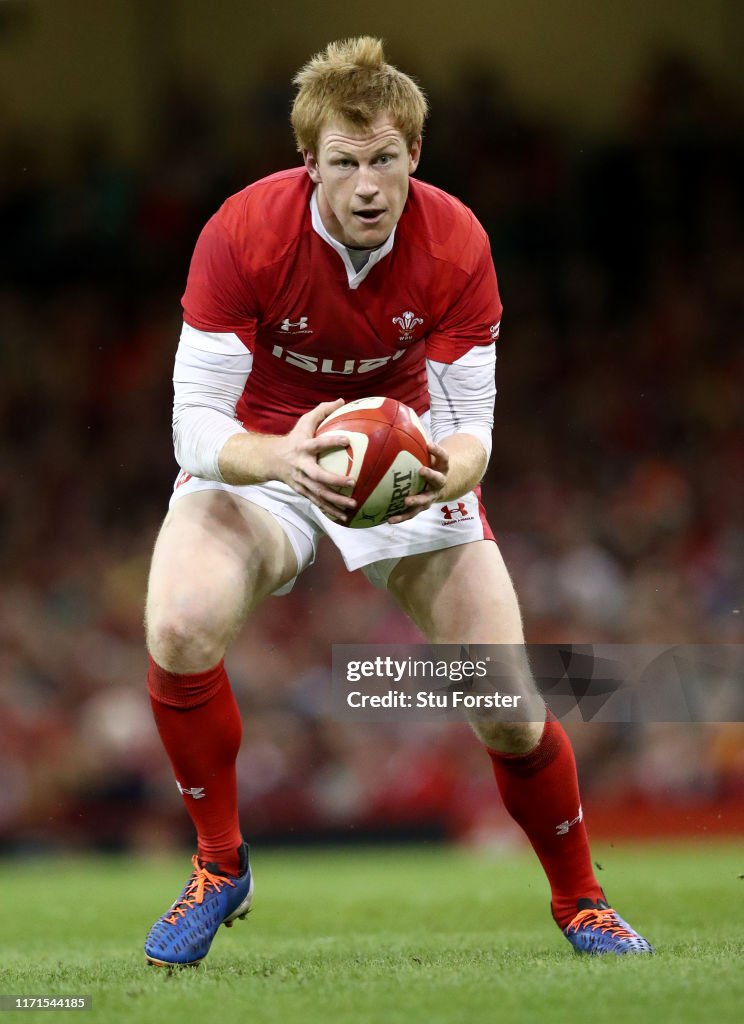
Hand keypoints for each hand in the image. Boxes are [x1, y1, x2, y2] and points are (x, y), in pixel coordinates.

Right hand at [274, 399, 357, 522]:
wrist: (271, 460)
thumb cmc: (294, 438)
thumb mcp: (304, 422)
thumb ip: (322, 411)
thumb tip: (343, 400)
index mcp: (303, 448)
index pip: (318, 444)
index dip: (331, 441)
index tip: (348, 440)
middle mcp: (301, 466)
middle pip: (317, 476)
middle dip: (334, 480)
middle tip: (352, 483)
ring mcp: (301, 482)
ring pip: (319, 494)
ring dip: (335, 501)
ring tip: (353, 506)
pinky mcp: (302, 492)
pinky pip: (317, 503)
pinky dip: (330, 511)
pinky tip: (344, 518)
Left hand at [386, 442, 448, 524]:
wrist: (438, 486)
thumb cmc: (429, 465)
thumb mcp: (428, 455)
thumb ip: (418, 445)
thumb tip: (399, 425)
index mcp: (442, 467)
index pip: (443, 457)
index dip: (438, 451)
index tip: (430, 444)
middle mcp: (439, 482)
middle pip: (438, 479)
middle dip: (431, 475)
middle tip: (422, 470)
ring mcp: (431, 496)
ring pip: (426, 500)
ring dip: (417, 500)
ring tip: (406, 501)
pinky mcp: (421, 507)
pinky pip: (412, 514)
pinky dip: (401, 517)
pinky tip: (389, 519)